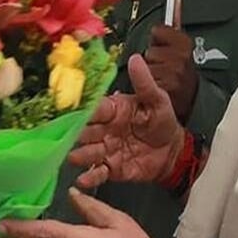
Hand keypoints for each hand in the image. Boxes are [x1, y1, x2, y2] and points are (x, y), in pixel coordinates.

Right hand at [67, 54, 184, 188]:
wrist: (173, 151)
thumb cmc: (162, 121)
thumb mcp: (157, 99)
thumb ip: (144, 82)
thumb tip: (135, 58)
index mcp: (112, 110)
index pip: (94, 110)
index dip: (83, 111)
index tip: (71, 112)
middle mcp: (103, 129)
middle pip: (85, 132)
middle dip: (75, 134)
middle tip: (64, 136)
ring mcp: (105, 150)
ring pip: (88, 152)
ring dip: (80, 155)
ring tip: (73, 157)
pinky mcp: (110, 169)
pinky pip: (98, 174)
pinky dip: (90, 177)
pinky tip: (83, 179)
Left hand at [145, 0, 198, 122]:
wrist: (192, 98)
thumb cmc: (182, 68)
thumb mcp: (182, 44)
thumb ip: (175, 21)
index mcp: (185, 43)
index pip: (158, 30)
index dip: (158, 40)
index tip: (165, 47)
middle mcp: (181, 58)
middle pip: (149, 50)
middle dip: (153, 58)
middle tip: (164, 66)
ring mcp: (173, 74)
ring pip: (146, 65)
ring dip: (150, 72)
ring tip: (162, 77)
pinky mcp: (164, 90)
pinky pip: (143, 81)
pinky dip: (147, 85)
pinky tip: (160, 87)